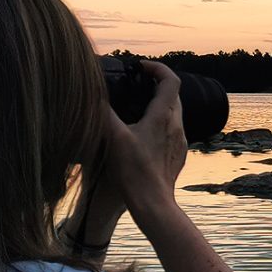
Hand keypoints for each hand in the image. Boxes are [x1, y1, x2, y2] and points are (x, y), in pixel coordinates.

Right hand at [99, 60, 186, 224]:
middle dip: (156, 85)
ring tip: (137, 109)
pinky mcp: (178, 156)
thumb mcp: (113, 138)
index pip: (170, 80)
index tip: (141, 67)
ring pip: (173, 114)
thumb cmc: (134, 172)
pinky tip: (143, 136)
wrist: (153, 204)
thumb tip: (92, 93)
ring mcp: (179, 142)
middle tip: (136, 85)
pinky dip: (160, 125)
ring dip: (158, 106)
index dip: (157, 68)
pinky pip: (172, 132)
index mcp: (163, 117)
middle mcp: (176, 126)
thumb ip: (103, 112)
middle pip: (172, 95)